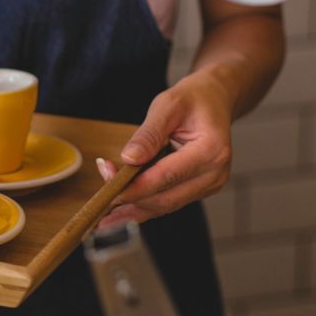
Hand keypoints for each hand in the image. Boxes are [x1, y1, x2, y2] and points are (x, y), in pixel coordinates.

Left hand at [95, 70, 232, 226]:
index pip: (168, 175)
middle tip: (101, 196)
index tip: (110, 188)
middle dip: (131, 198)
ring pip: (165, 205)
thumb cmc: (191, 100)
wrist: (213, 101)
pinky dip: (143, 206)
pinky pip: (168, 201)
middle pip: (166, 198)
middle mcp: (214, 174)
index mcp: (211, 151)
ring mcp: (208, 185)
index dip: (137, 186)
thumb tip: (129, 158)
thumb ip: (148, 134)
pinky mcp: (198, 189)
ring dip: (133, 208)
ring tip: (103, 216)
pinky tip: (119, 213)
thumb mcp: (167, 106)